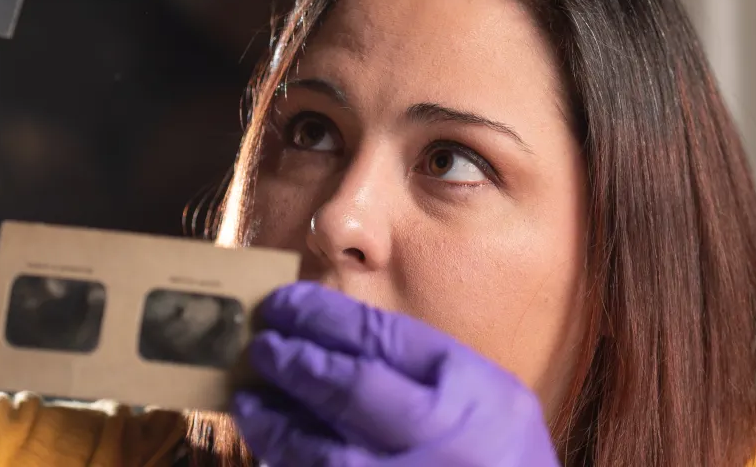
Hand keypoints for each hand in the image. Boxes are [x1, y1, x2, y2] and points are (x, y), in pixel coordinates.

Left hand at [234, 282, 560, 466]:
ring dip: (274, 423)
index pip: (380, 337)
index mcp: (467, 390)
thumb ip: (426, 368)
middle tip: (260, 346)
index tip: (285, 304)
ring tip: (249, 402)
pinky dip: (290, 466)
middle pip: (347, 386)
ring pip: (320, 451)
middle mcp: (437, 437)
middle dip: (292, 362)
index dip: (320, 316)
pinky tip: (272, 451)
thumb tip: (337, 340)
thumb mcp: (493, 396)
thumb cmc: (505, 457)